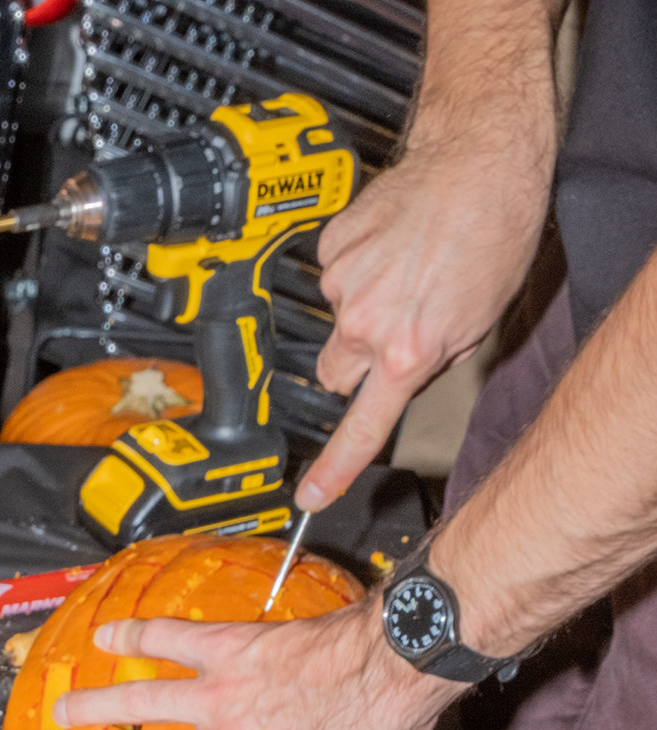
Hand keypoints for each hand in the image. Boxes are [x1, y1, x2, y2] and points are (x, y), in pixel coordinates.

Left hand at [56, 597, 453, 729]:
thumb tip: (282, 656)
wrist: (386, 672)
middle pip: (142, 701)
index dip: (128, 637)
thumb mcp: (306, 629)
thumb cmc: (359, 644)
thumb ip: (278, 648)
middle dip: (96, 708)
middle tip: (64, 714)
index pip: (164, 638)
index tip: (102, 638)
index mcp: (231, 648)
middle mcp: (219, 695)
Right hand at [298, 134, 552, 511]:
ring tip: (409, 267)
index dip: (334, 468)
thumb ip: (432, 359)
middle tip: (393, 329)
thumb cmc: (496, 232)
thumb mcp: (478, 321)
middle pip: (335, 372)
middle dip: (356, 362)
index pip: (360, 427)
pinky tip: (393, 241)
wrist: (480, 157)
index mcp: (407, 351)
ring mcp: (344, 281)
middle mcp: (366, 322)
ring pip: (338, 318)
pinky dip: (359, 262)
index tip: (311, 495)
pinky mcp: (333, 243)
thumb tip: (405, 371)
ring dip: (365, 303)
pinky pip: (335, 271)